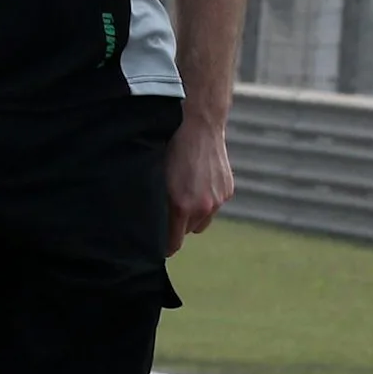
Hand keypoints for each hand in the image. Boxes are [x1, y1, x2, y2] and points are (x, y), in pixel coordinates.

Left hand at [165, 110, 232, 254]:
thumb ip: (154, 201)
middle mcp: (202, 207)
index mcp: (181, 206)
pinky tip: (196, 184)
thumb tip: (145, 222)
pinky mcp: (227, 191)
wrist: (199, 126)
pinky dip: (205, 201)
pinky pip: (214, 206)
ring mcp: (217, 199)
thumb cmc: (170, 149)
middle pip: (188, 232)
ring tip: (182, 196)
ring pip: (202, 221)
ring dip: (193, 215)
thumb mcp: (155, 176)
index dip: (164, 246)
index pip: (173, 243)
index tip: (156, 247)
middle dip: (177, 226)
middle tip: (167, 213)